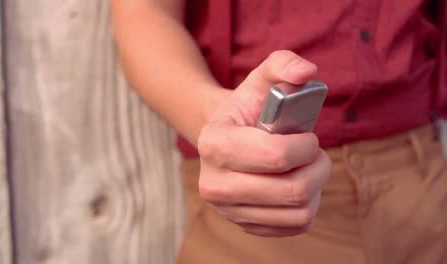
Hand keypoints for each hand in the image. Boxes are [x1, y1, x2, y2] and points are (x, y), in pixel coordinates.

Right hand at [197, 50, 331, 236]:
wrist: (225, 139)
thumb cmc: (248, 109)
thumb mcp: (262, 80)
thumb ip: (284, 64)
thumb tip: (307, 72)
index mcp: (214, 144)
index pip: (276, 156)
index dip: (306, 145)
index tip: (308, 136)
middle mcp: (214, 184)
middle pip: (293, 190)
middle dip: (318, 167)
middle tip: (314, 153)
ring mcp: (228, 211)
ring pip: (299, 212)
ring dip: (316, 186)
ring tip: (307, 168)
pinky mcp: (246, 226)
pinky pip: (296, 226)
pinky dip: (308, 206)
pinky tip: (297, 186)